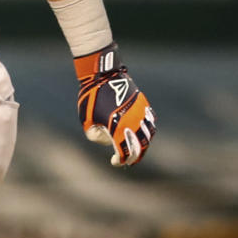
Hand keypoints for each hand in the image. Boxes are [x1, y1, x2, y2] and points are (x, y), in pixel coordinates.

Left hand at [75, 44, 156, 166]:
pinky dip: (148, 130)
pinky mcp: (144, 105)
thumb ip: (95, 136)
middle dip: (135, 156)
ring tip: (138, 150)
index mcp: (118, 127)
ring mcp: (141, 112)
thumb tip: (107, 140)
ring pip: (148, 135)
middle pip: (139, 146)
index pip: (124, 151)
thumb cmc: (91, 99)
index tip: (116, 162)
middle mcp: (132, 121)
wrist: (103, 76)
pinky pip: (150, 122)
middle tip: (129, 161)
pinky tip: (143, 134)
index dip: (121, 160)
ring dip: (144, 145)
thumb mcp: (87, 121)